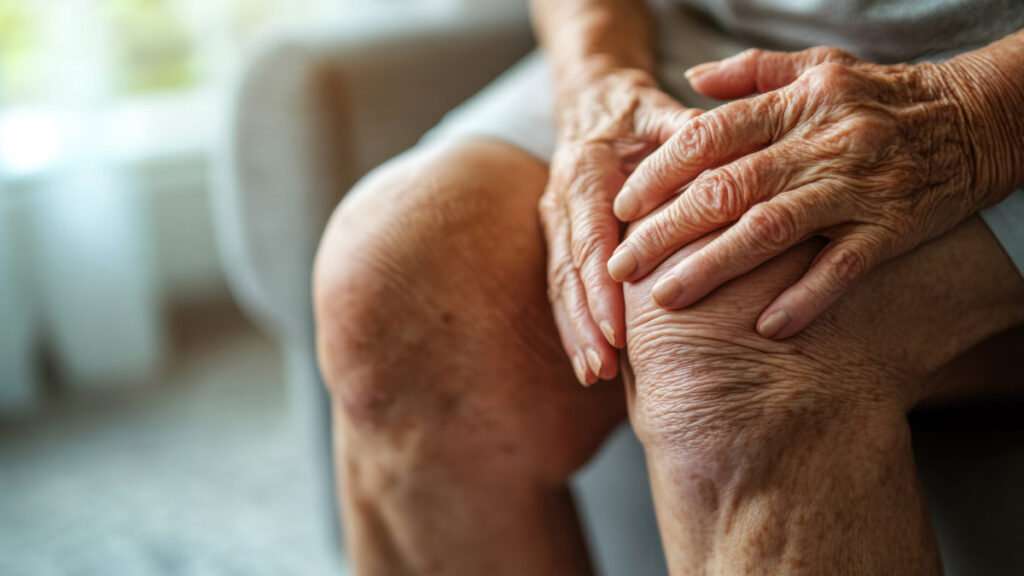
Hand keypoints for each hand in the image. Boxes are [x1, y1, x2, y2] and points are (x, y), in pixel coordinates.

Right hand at [540, 65, 698, 384]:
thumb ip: (685, 135)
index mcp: (584, 173)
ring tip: (595, 374)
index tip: (617, 330)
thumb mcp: (661, 112)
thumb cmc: (636, 111)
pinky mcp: (560, 241)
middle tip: (603, 368)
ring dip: (576, 333)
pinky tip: (590, 362)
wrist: (594, 101)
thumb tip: (722, 152)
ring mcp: (556, 223)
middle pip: (568, 273)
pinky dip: (574, 326)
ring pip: (559, 287)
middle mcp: (561, 201)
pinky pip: (562, 288)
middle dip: (585, 324)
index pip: (589, 239)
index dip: (601, 289)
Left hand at [607, 46, 1009, 339]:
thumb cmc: (881, 96)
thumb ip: (751, 74)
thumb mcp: (817, 68)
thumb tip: (689, 81)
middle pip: (728, 189)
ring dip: (714, 267)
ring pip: (771, 230)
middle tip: (622, 266)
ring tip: (667, 298)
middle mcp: (820, 145)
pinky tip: (767, 327)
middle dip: (666, 230)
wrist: (976, 119)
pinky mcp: (892, 228)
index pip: (709, 137)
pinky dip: (805, 298)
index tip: (623, 206)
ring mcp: (856, 188)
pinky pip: (843, 268)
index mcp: (795, 105)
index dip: (660, 173)